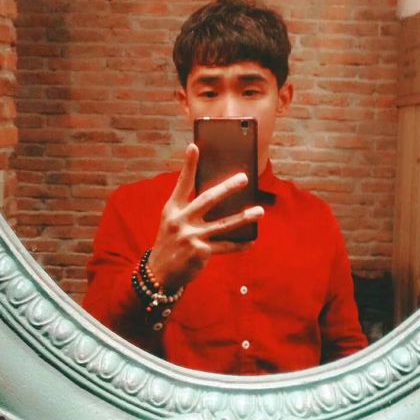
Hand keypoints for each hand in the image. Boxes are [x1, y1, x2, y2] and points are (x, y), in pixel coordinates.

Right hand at [147, 143, 263, 292]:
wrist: (159, 273)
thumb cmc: (170, 242)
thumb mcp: (172, 222)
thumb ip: (189, 209)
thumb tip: (218, 196)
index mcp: (172, 209)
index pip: (182, 183)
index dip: (188, 165)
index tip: (194, 146)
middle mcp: (180, 220)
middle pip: (208, 200)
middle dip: (228, 188)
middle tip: (244, 178)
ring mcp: (190, 237)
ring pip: (223, 224)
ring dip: (244, 217)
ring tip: (260, 211)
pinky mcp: (200, 252)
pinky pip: (225, 246)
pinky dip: (239, 244)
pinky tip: (251, 241)